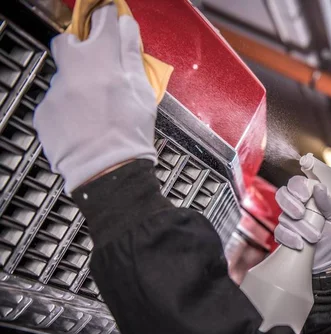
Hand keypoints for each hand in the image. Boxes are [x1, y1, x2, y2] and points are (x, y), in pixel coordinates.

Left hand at [33, 4, 156, 193]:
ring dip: (77, 85)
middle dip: (79, 47)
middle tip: (95, 64)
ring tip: (95, 110)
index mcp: (101, 61)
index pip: (102, 23)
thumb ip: (132, 55)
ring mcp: (55, 92)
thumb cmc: (129, 135)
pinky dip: (67, 109)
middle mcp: (73, 71)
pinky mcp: (44, 112)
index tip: (110, 22)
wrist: (108, 172)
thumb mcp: (142, 92)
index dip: (107, 20)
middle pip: (68, 43)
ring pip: (63, 77)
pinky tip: (83, 123)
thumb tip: (126, 27)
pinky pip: (55, 102)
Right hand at [274, 176, 330, 273]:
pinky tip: (301, 244)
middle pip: (283, 194)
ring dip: (299, 226)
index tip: (305, 195)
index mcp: (313, 196)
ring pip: (283, 216)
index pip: (298, 183)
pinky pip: (279, 233)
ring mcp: (291, 221)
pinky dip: (290, 238)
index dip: (298, 185)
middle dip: (290, 203)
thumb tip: (318, 187)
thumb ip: (329, 202)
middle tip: (302, 213)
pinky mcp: (285, 236)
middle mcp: (299, 205)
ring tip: (315, 237)